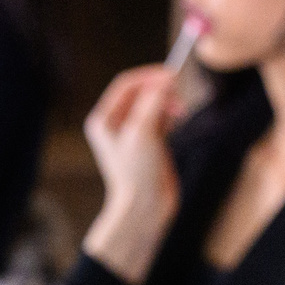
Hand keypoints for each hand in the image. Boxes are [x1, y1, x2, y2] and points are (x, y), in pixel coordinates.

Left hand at [81, 65, 182, 284]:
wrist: (145, 208)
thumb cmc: (137, 173)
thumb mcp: (143, 131)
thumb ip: (153, 101)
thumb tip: (166, 79)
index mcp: (104, 120)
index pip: (126, 85)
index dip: (149, 77)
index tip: (172, 76)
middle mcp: (115, 125)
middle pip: (140, 93)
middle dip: (160, 91)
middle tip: (178, 95)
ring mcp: (132, 135)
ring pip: (152, 105)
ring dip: (167, 103)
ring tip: (180, 113)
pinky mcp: (148, 144)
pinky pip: (159, 118)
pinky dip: (170, 115)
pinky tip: (177, 122)